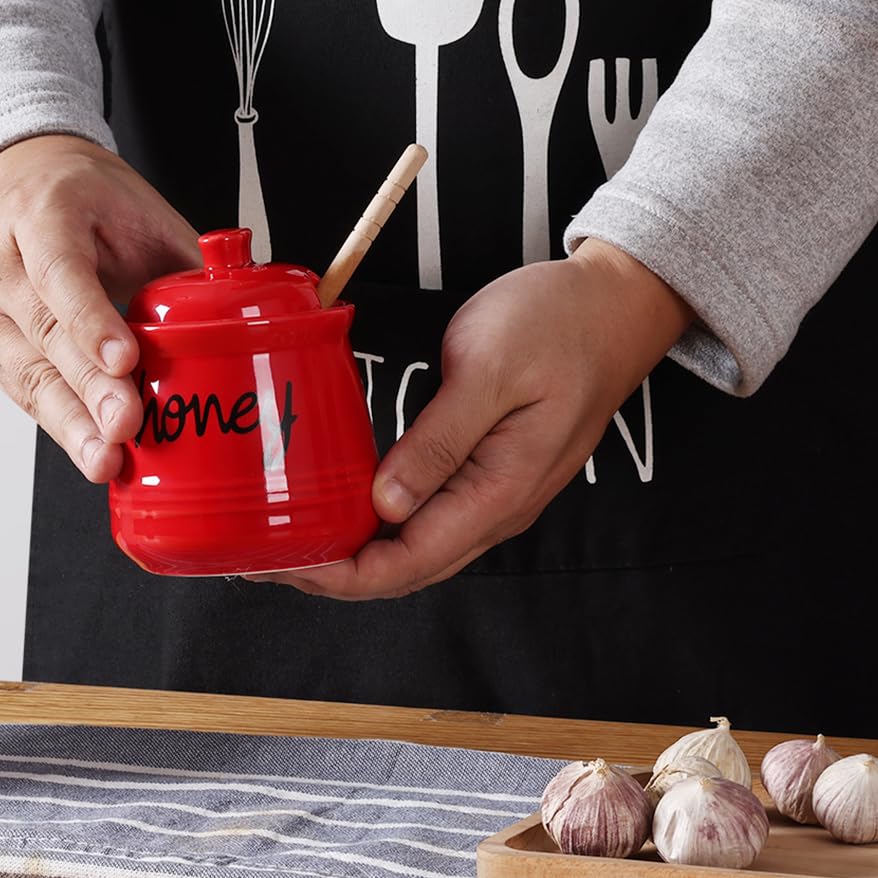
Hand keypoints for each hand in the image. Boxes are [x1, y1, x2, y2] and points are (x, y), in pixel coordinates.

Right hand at [0, 134, 199, 481]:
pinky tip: (92, 453)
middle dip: (90, 387)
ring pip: (31, 374)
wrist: (17, 187)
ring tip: (105, 457)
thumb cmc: (85, 201)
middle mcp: (2, 264)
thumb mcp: (136, 209)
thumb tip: (243, 314)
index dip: (91, 320)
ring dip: (73, 423)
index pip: (60, 272)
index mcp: (42, 215)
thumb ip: (180, 260)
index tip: (125, 359)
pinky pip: (28, 395)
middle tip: (124, 425)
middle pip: (46, 333)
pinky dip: (64, 428)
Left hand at [267, 239, 693, 599]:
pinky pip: (424, 518)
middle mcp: (496, 509)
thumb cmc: (558, 324)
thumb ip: (438, 443)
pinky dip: (374, 524)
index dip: (337, 576)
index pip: (405, 564)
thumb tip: (385, 504)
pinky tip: (336, 507)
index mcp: (499, 492)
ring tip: (285, 539)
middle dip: (329, 574)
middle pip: (402, 570)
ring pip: (411, 549)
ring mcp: (493, 495)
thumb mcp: (489, 371)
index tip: (280, 565)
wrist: (617, 302)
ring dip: (348, 554)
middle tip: (259, 557)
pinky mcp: (485, 473)